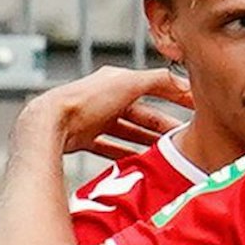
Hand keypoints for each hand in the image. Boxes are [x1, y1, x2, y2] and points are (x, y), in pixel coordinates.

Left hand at [18, 66, 190, 159]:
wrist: (49, 122)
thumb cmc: (85, 99)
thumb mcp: (129, 83)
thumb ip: (160, 81)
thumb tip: (185, 84)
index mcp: (116, 81)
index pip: (153, 87)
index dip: (175, 97)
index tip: (194, 108)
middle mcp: (104, 98)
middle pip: (142, 114)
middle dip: (162, 127)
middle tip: (183, 140)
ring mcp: (93, 119)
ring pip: (128, 132)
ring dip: (147, 142)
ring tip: (166, 154)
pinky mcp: (83, 138)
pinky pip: (110, 147)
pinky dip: (126, 154)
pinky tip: (139, 163)